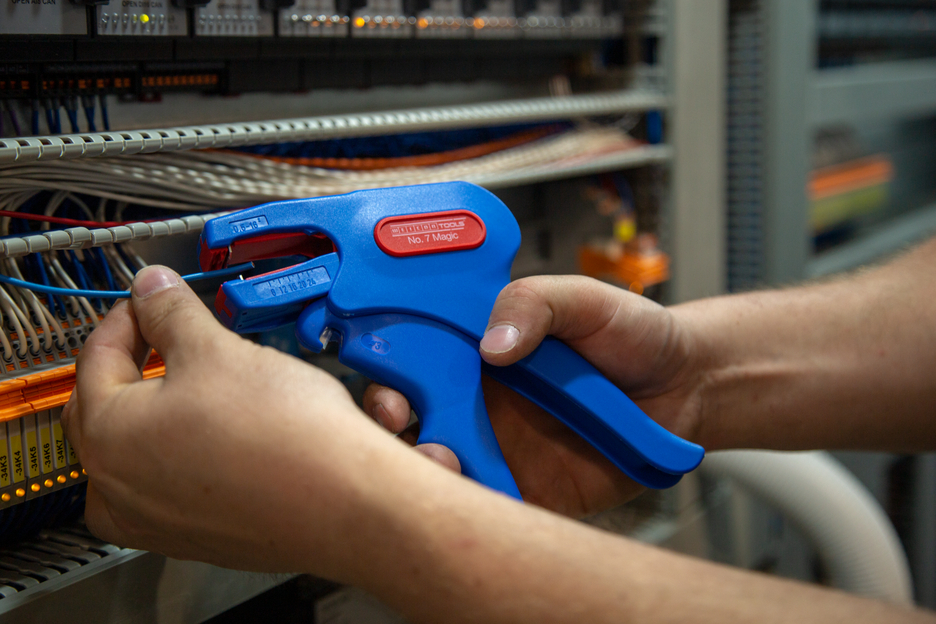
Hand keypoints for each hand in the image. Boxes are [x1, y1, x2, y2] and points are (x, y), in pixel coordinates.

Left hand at [61, 265, 444, 575]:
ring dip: (162, 412)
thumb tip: (150, 287)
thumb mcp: (217, 349)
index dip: (129, 316)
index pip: (98, 358)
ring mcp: (157, 523)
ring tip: (200, 384)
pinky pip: (178, 484)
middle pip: (111, 409)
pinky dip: (192, 452)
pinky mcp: (200, 538)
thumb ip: (171, 312)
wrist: (346, 503)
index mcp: (106, 437)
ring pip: (142, 452)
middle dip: (141, 363)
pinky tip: (229, 433)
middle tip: (171, 334)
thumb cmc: (281, 432)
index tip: (153, 300)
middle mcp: (118, 491)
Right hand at [364, 276, 706, 517]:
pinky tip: (477, 503)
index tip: (390, 392)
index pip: (412, 362)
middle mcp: (478, 401)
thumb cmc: (633, 335)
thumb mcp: (586, 297)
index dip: (388, 378)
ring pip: (439, 468)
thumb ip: (536, 303)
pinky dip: (473, 513)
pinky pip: (488, 506)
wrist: (686, 388)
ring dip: (427, 472)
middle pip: (411, 421)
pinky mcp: (527, 489)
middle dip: (391, 432)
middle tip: (402, 429)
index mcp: (479, 351)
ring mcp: (499, 447)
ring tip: (445, 462)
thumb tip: (493, 344)